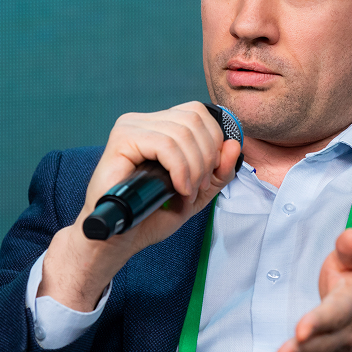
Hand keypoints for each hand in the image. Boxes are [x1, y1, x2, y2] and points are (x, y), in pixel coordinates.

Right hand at [40, 102, 241, 310]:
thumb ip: (219, 172)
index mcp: (159, 126)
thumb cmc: (150, 216)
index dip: (214, 142)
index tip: (208, 176)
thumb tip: (234, 145)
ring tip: (186, 193)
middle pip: (194, 119)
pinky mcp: (121, 141)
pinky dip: (181, 169)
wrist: (118, 239)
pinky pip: (165, 145)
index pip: (198, 113)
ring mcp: (130, 127)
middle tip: (198, 188)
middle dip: (207, 157)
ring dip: (194, 168)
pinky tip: (177, 188)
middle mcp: (143, 121)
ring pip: (182, 132)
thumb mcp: (196, 194)